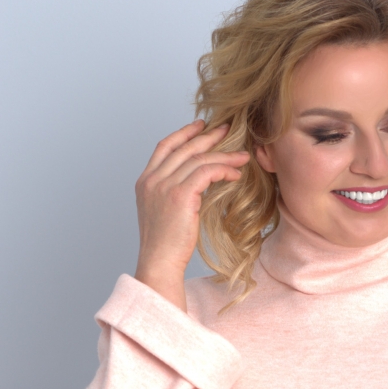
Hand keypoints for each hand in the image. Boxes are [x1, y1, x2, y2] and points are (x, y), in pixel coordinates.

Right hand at [134, 119, 249, 308]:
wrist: (159, 262)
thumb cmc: (165, 246)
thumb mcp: (163, 213)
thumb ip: (173, 193)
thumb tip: (196, 185)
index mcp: (145, 181)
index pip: (164, 146)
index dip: (183, 133)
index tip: (201, 126)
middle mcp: (152, 179)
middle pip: (184, 148)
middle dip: (208, 137)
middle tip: (228, 129)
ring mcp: (164, 185)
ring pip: (198, 159)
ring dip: (223, 155)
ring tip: (242, 155)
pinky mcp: (180, 195)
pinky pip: (207, 172)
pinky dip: (223, 170)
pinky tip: (235, 175)